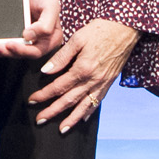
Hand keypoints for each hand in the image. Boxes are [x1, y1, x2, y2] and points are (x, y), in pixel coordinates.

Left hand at [0, 0, 63, 58]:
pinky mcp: (11, 35)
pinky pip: (1, 44)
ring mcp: (23, 39)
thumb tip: (29, 37)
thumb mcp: (51, 6)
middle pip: (20, 53)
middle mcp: (37, 42)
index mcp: (50, 39)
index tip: (10, 45)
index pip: (36, 51)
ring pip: (9, 51)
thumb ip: (46, 24)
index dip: (22, 51)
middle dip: (5, 52)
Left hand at [27, 17, 135, 131]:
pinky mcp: (109, 82)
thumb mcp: (77, 39)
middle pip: (69, 100)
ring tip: (61, 129)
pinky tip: (82, 119)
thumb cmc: (100, 30)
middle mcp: (93, 80)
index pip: (58, 87)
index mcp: (82, 69)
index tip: (32, 100)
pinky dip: (89, 111)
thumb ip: (61, 57)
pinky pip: (98, 101)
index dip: (44, 94)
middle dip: (53, 111)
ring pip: (84, 106)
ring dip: (71, 119)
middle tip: (40, 120)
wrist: (125, 29)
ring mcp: (102, 83)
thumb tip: (46, 71)